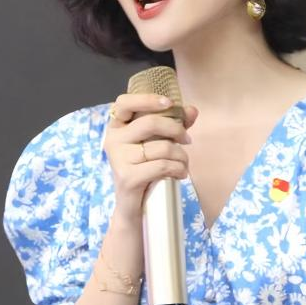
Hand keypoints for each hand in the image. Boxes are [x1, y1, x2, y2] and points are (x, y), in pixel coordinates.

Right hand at [104, 93, 198, 225]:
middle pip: (150, 123)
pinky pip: (162, 166)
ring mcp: (118, 159)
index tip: (169, 103)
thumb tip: (192, 110)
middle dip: (176, 130)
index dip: (147, 99)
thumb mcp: (157, 143)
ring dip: (181, 156)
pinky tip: (180, 174)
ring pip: (161, 147)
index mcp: (116, 127)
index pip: (124, 103)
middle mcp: (113, 140)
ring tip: (183, 163)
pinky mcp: (127, 177)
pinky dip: (178, 169)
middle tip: (187, 140)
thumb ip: (173, 124)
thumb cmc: (144, 169)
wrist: (132, 205)